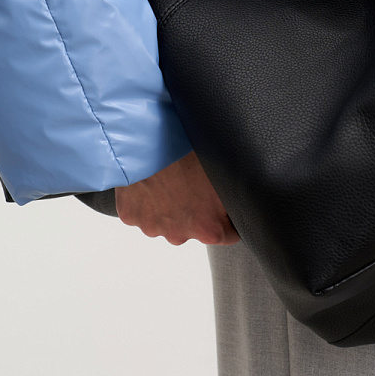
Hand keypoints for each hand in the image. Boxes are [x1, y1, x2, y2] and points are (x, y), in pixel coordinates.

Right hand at [115, 151, 239, 245]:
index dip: (228, 217)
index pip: (229, 234)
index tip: (224, 205)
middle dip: (195, 209)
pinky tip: (152, 178)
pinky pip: (142, 211)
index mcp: (209, 228)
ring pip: (166, 219)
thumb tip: (244, 197)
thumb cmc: (190, 152)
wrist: (149, 140)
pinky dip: (146, 199)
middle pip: (194, 227)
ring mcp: (153, 227)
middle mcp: (180, 235)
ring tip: (170, 176)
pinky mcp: (131, 216)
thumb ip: (234, 194)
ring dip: (169, 204)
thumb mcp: (225, 171)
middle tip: (192, 181)